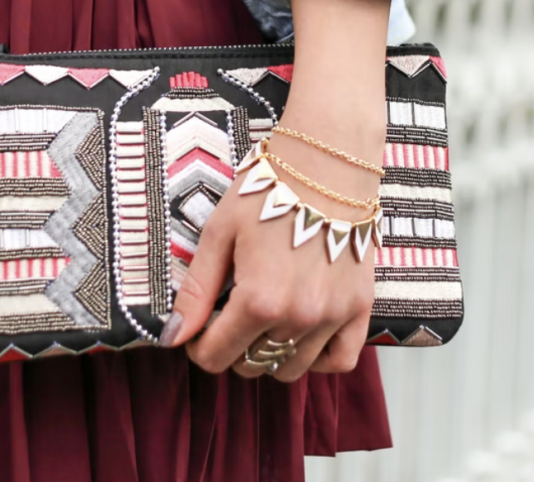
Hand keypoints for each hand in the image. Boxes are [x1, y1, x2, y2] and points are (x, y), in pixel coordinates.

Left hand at [159, 105, 383, 381]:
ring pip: (291, 369)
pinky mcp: (360, 308)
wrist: (326, 164)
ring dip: (269, 354)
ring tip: (261, 321)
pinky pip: (339, 361)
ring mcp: (333, 316)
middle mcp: (298, 317)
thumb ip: (196, 291)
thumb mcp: (219, 234)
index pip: (216, 356)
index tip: (198, 329)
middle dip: (230, 348)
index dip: (198, 346)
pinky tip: (299, 336)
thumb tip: (173, 337)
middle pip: (251, 365)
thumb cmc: (266, 192)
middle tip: (228, 316)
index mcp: (259, 300)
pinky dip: (316, 358)